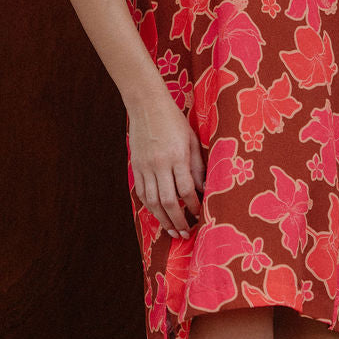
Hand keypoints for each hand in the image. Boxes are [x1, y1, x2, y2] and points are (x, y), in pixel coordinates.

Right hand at [127, 90, 205, 238]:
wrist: (146, 105)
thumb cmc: (174, 120)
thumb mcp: (192, 139)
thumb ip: (197, 166)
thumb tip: (203, 189)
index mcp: (177, 156)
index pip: (186, 189)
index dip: (193, 205)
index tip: (200, 214)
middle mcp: (159, 164)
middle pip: (168, 200)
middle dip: (178, 220)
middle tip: (186, 233)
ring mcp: (145, 166)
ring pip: (152, 201)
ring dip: (163, 219)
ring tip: (173, 231)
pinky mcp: (135, 167)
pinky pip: (142, 192)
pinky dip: (150, 207)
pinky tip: (158, 214)